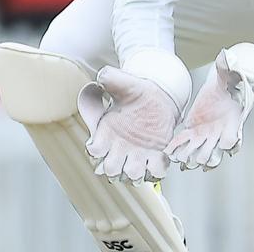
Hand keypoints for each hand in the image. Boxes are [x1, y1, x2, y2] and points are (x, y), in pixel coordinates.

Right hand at [78, 66, 180, 182]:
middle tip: (123, 157)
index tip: (100, 145)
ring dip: (136, 171)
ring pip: (132, 175)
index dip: (96, 151)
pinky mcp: (155, 156)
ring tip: (141, 159)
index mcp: (106, 132)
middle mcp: (119, 146)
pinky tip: (158, 155)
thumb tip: (101, 77)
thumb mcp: (121, 82)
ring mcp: (137, 154)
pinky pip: (155, 171)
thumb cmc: (136, 92)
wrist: (157, 98)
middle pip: (110, 170)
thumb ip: (109, 79)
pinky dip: (157, 168)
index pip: (94, 150)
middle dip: (115, 167)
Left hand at [165, 43, 253, 170]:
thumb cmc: (233, 80)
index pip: (235, 136)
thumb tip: (226, 56)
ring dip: (192, 157)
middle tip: (197, 162)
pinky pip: (185, 141)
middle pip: (215, 149)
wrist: (227, 87)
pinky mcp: (194, 129)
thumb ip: (230, 69)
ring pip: (200, 150)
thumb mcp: (232, 74)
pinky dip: (179, 147)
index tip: (226, 147)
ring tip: (182, 163)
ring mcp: (208, 133)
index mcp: (234, 121)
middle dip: (207, 155)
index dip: (230, 142)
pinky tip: (169, 153)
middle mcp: (222, 131)